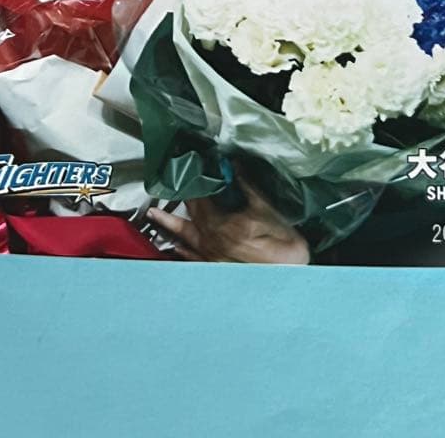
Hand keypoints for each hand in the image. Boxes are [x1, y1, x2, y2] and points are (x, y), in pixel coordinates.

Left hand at [145, 178, 309, 264]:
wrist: (290, 277)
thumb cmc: (284, 245)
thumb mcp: (267, 210)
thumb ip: (247, 188)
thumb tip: (235, 167)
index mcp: (223, 225)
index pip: (201, 199)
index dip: (193, 183)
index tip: (186, 169)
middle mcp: (212, 242)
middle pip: (190, 217)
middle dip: (178, 201)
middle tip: (164, 187)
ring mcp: (212, 258)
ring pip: (185, 238)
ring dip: (169, 225)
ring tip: (154, 215)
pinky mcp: (216, 269)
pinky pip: (192, 259)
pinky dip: (181, 251)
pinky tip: (175, 246)